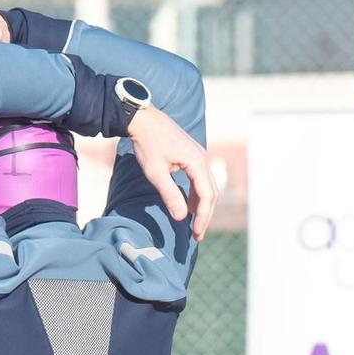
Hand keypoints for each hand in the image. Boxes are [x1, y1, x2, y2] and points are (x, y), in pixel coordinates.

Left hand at [127, 106, 218, 240]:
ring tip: (194, 224)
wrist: (142, 118)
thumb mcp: (156, 172)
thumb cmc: (147, 143)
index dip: (203, 217)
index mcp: (197, 162)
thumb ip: (170, 195)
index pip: (207, 195)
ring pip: (206, 186)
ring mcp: (198, 155)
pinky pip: (199, 179)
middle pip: (211, 192)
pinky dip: (196, 194)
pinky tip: (189, 206)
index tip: (196, 234)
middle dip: (205, 215)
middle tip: (197, 235)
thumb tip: (181, 217)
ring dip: (201, 206)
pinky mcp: (191, 155)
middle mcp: (202, 158)